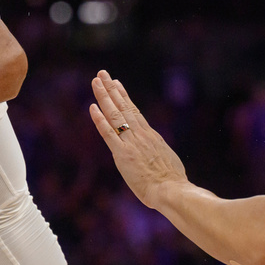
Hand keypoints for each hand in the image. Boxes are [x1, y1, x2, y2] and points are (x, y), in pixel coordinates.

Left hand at [89, 70, 186, 208]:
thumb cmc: (173, 181)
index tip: (116, 83)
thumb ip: (157, 153)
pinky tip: (92, 107)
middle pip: (123, 106)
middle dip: (111, 89)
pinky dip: (99, 120)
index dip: (123, 96)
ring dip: (104, 96)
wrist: (172, 190)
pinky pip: (108, 133)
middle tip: (102, 73)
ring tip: (96, 81)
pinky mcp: (122, 155)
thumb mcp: (167, 160)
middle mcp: (140, 134)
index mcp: (151, 135)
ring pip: (115, 114)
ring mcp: (131, 143)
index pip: (134, 111)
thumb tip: (157, 153)